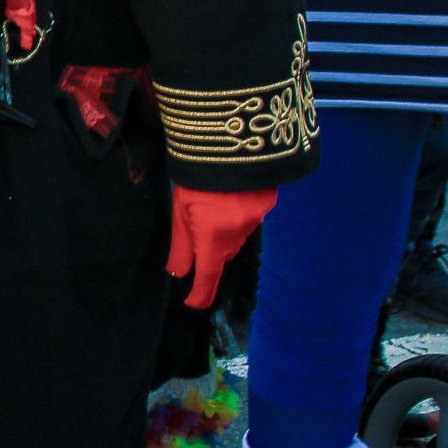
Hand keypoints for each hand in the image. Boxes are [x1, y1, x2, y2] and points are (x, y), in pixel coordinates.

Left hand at [166, 184, 275, 309]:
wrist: (226, 143)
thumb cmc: (195, 178)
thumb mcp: (180, 212)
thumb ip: (181, 246)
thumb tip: (179, 274)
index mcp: (212, 236)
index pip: (208, 275)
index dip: (200, 293)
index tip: (193, 303)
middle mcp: (238, 233)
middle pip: (221, 255)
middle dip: (208, 251)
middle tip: (197, 229)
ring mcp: (256, 219)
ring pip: (236, 238)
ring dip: (223, 232)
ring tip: (213, 206)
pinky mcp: (267, 206)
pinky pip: (249, 220)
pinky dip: (238, 216)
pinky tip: (231, 198)